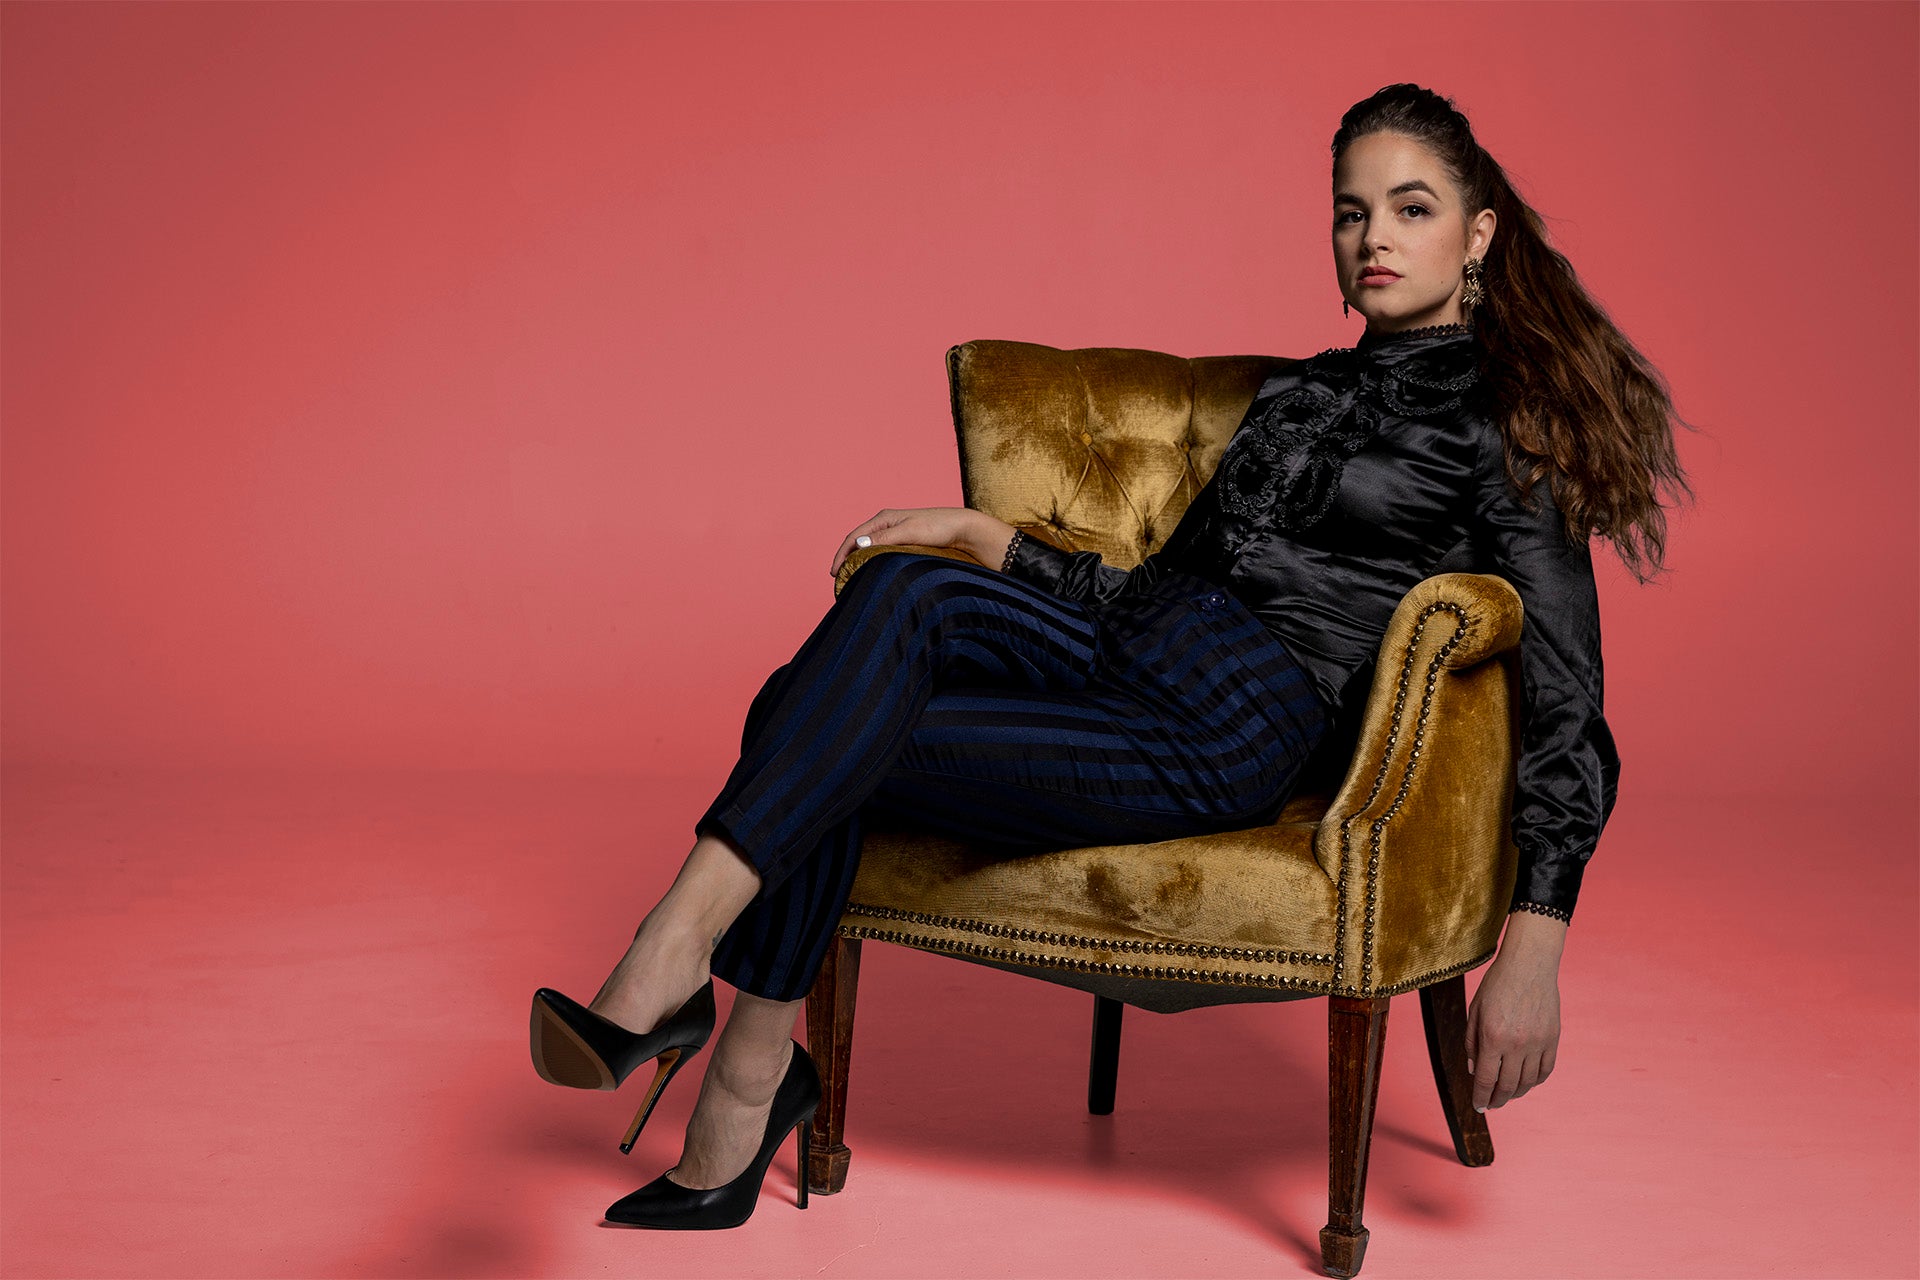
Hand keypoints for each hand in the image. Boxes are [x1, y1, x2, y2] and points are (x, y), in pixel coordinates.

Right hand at [828, 507, 1009, 576]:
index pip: (854, 536)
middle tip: (839, 579)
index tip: (833, 573)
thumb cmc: (940, 528)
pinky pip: (882, 553)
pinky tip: (873, 573)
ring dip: (859, 562)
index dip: (841, 554)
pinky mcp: (906, 543)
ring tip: (852, 578)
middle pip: (859, 542)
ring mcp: (897, 533)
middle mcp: (888, 524)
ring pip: (870, 549)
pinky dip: (873, 563)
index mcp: (884, 518)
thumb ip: (885, 538)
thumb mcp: (911, 532)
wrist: (965, 529)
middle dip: (846, 559)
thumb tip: (860, 546)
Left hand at [1464, 914, 1565, 1110]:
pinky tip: (1526, 1082)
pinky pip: (1546, 1069)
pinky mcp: (1553, 1038)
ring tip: (1506, 1095)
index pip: (1486, 1079)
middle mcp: (1517, 1044)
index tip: (1478, 1107)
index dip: (1481, 1097)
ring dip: (1515, 1093)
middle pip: (1507, 1086)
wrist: (1528, 965)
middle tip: (1491, 1105)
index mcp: (1493, 1037)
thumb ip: (1472, 1043)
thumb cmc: (1496, 986)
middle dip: (1497, 1100)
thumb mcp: (1475, 1012)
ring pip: (1527, 1081)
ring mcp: (1538, 1042)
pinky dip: (1535, 1081)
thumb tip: (1475, 1072)